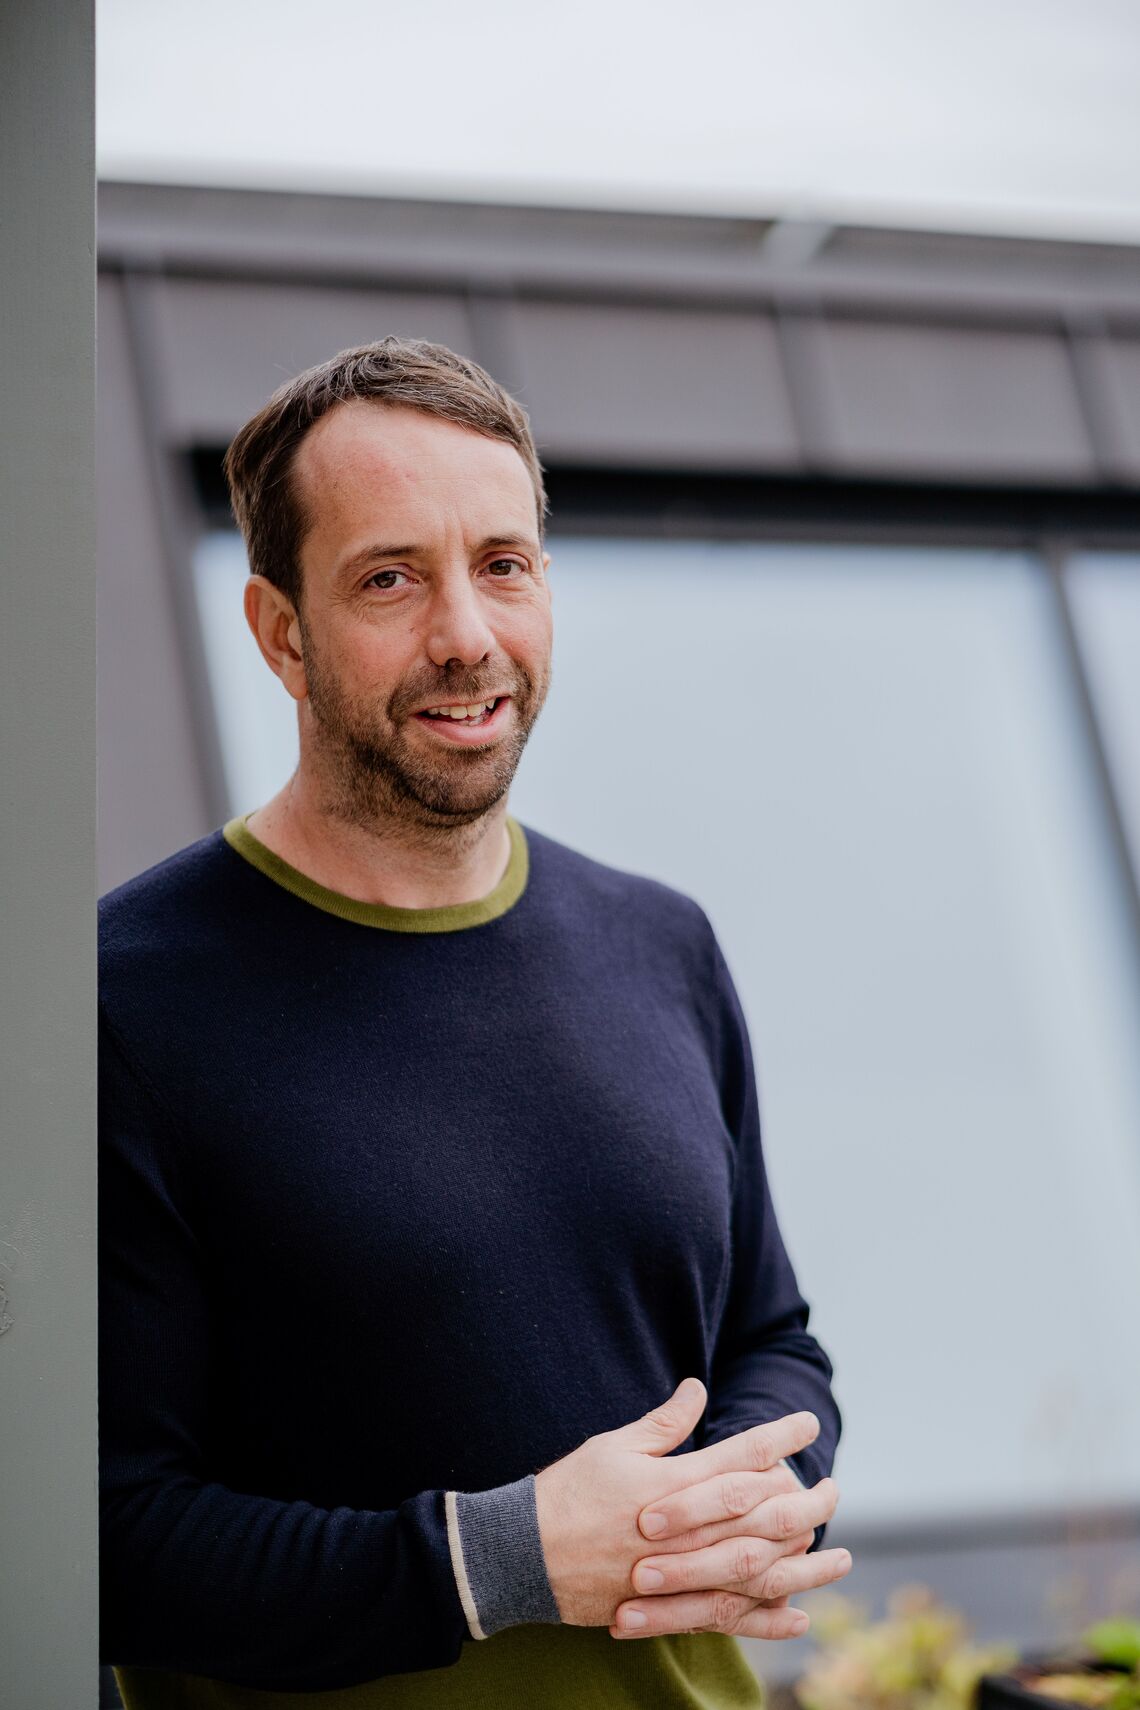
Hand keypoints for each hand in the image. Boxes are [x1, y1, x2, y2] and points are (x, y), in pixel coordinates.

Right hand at [533, 1378, 826, 1629]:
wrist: (524, 1556)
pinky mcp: (669, 1606)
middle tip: (834, 1488)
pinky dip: (766, 1617)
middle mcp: (685, 1531)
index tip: (806, 1422)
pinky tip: (797, 1614)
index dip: (777, 1438)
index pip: (738, 1456)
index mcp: (672, 1485)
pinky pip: (729, 1616)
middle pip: (760, 1514)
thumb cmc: (567, 1493)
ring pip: (755, 1568)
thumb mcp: (612, 1447)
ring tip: (837, 1554)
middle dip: (804, 1500)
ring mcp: (680, 1574)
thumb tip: (698, 1389)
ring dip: (800, 1562)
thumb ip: (663, 1425)